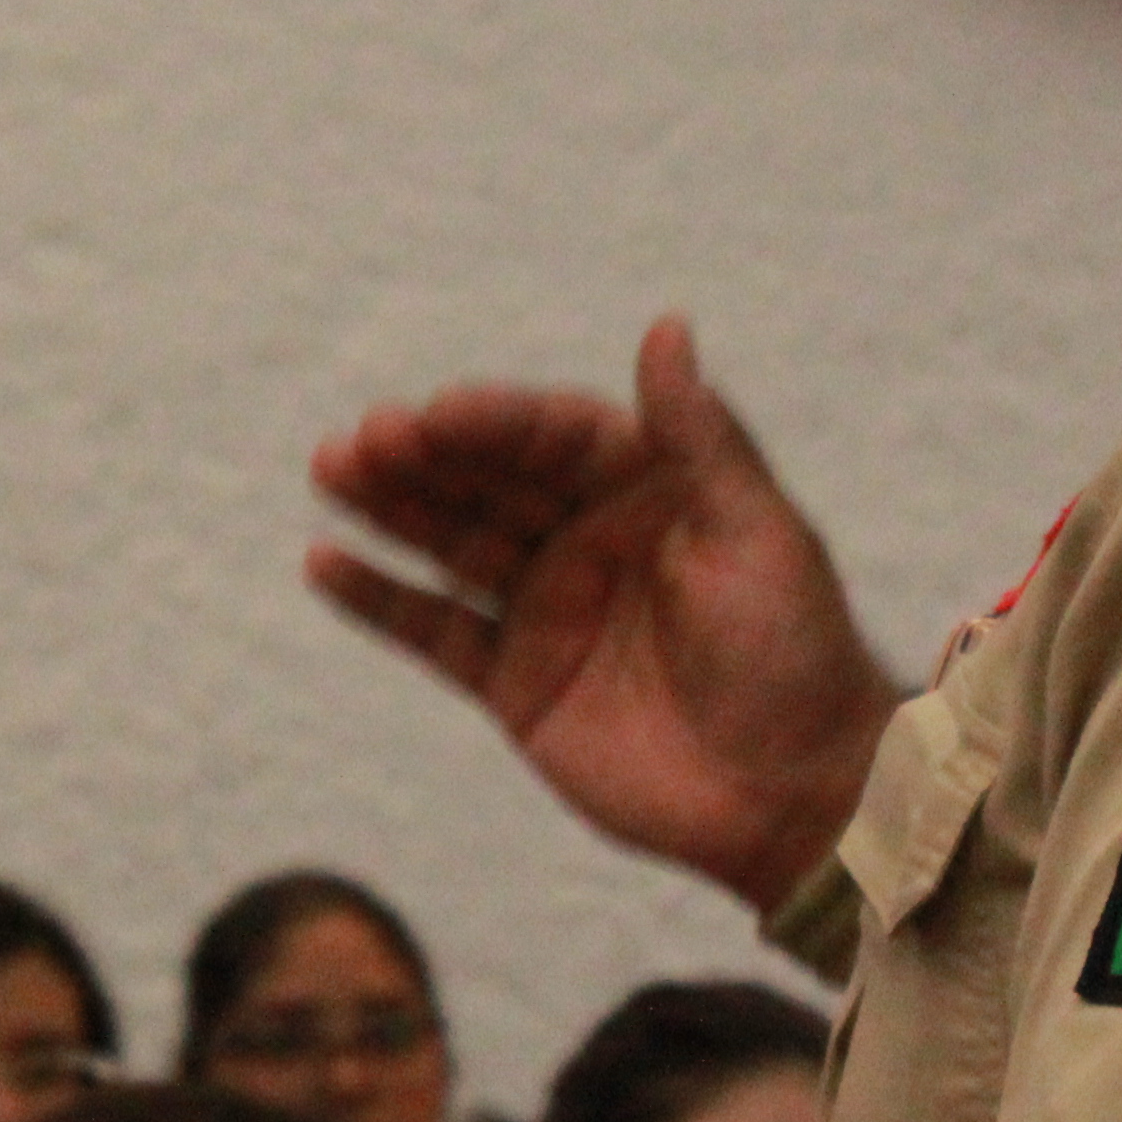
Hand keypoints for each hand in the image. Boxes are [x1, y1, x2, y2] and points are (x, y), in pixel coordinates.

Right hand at [308, 317, 897, 912]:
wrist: (793, 797)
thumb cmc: (794, 652)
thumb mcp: (755, 531)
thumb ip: (698, 435)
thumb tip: (667, 324)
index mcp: (649, 490)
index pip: (556, 437)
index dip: (496, 422)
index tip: (437, 414)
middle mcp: (589, 539)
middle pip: (490, 482)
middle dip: (425, 457)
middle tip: (363, 439)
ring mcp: (548, 610)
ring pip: (451, 544)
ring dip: (389, 507)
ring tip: (330, 469)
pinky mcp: (516, 685)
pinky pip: (435, 631)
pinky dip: (380, 599)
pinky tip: (326, 562)